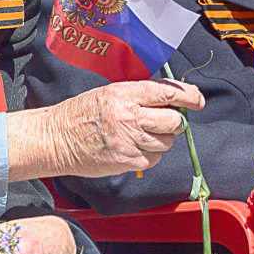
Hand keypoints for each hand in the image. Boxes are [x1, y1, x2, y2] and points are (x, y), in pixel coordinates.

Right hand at [9, 79, 204, 179]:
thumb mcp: (109, 93)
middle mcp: (129, 116)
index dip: (190, 96)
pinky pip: (153, 159)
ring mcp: (128, 140)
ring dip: (161, 140)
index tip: (198, 101)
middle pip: (173, 121)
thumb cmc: (82, 113)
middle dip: (175, 122)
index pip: (168, 92)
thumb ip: (139, 95)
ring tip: (143, 136)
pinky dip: (149, 156)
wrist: (56, 138)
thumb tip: (170, 99)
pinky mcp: (126, 161)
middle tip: (166, 122)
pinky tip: (134, 149)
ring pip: (166, 142)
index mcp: (125, 93)